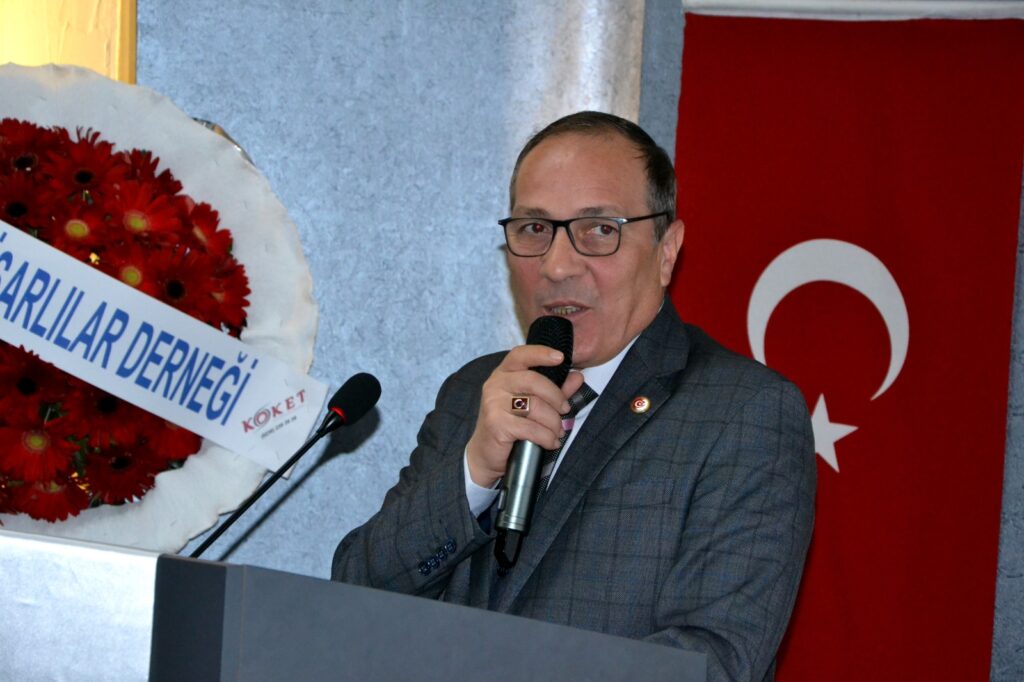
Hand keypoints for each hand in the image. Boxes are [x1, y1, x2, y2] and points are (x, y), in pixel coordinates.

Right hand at [466, 345, 584, 487]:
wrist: (486, 454)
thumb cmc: (511, 425)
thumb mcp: (533, 404)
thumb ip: (555, 390)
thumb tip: (577, 376)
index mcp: (503, 374)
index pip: (521, 355)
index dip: (541, 353)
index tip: (560, 358)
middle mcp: (495, 384)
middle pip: (534, 381)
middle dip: (556, 396)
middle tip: (565, 410)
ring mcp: (493, 403)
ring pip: (535, 407)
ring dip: (553, 422)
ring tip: (557, 432)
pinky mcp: (496, 424)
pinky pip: (531, 428)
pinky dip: (546, 437)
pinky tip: (550, 442)